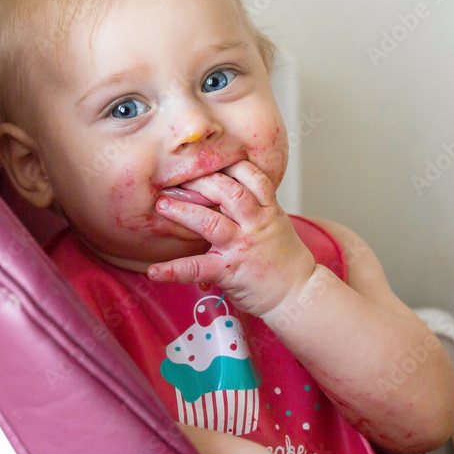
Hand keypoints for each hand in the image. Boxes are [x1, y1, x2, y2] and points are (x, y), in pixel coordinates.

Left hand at [147, 160, 315, 315]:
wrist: (298, 295)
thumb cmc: (286, 261)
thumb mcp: (278, 226)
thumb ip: (256, 209)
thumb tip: (228, 193)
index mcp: (269, 211)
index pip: (253, 178)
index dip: (232, 165)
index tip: (212, 159)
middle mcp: (256, 224)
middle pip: (228, 192)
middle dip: (201, 181)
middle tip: (178, 177)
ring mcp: (242, 247)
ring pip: (210, 222)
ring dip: (183, 211)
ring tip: (163, 205)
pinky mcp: (229, 271)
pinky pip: (197, 268)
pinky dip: (173, 270)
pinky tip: (154, 271)